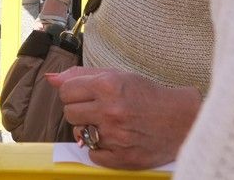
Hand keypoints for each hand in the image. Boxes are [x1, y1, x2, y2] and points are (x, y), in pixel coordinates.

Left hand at [47, 67, 199, 169]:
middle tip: (98, 110)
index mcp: (107, 85)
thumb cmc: (147, 95)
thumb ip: (81, 75)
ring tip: (108, 124)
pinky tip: (115, 139)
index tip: (85, 96)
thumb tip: (51, 79)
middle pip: (69, 113)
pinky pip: (92, 154)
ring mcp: (116, 136)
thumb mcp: (117, 76)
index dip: (73, 93)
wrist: (182, 120)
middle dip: (80, 111)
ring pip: (79, 134)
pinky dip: (101, 148)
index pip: (65, 92)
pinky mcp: (123, 157)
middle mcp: (110, 110)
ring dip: (90, 129)